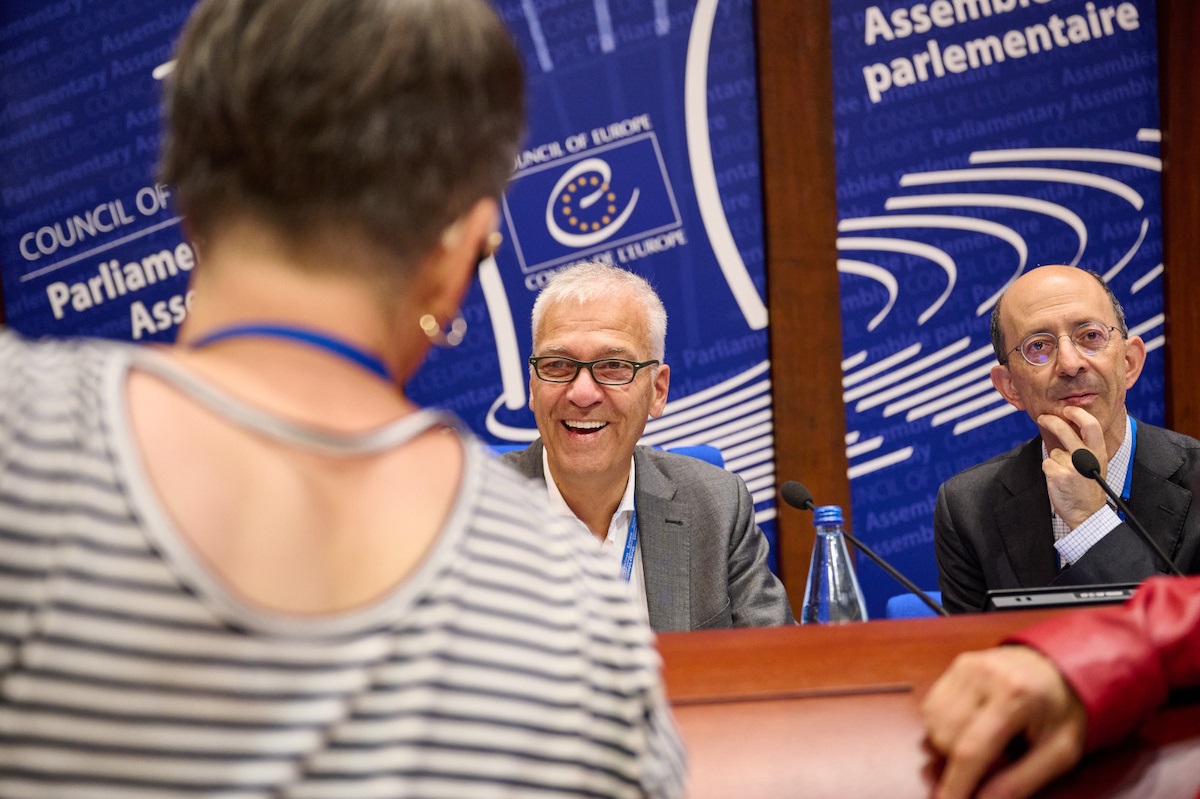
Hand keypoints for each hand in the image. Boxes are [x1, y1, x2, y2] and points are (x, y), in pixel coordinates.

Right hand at [922, 646, 1087, 798]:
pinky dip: (945, 726)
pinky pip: (931, 709)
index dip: (956, 785)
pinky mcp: (957, 664)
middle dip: (964, 762)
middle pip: (947, 740)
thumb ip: (1020, 782)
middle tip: (996, 758)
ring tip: (984, 739)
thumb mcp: (1059, 753)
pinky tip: (971, 724)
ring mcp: (967, 666)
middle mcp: (985, 675)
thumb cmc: (1063, 712)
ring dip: (951, 745)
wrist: (1062, 668)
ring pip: (934, 725)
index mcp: (1016, 696)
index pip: (972, 749)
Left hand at [1037, 407, 1107, 528]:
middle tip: (1043, 418)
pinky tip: (1060, 481)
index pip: (1090, 425)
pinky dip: (1050, 470)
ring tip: (1066, 474)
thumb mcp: (1095, 464)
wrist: (1087, 513)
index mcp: (1098, 452)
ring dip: (1055, 460)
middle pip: (1064, 429)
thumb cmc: (1089, 487)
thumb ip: (1085, 447)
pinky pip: (1047, 463)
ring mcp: (1071, 466)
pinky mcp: (1058, 475)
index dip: (1078, 413)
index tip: (1067, 409)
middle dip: (1050, 420)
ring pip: (1054, 451)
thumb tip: (1067, 426)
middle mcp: (1085, 457)